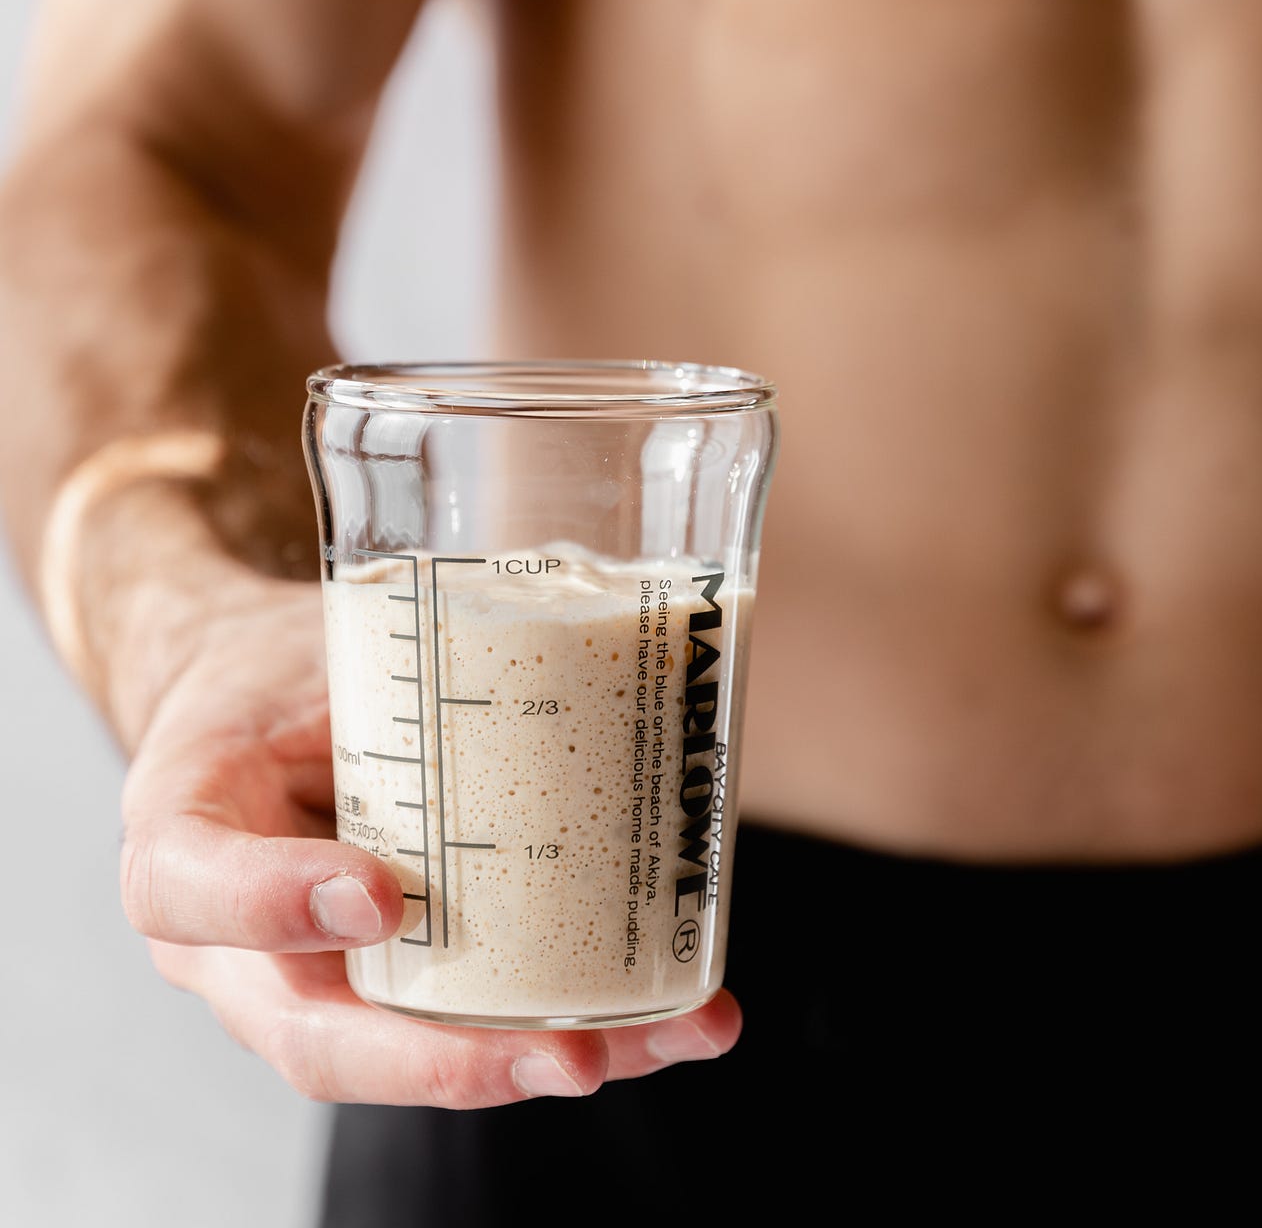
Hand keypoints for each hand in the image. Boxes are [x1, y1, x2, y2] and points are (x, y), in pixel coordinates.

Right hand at [119, 579, 739, 1102]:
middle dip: (448, 1060)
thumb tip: (549, 596)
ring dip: (543, 1059)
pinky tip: (681, 1021)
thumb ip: (377, 641)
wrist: (256, 707)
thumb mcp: (299, 639)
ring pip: (411, 1053)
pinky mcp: (396, 990)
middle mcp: (234, 943)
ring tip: (663, 1041)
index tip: (374, 896)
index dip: (273, 904)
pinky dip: (582, 1032)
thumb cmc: (277, 671)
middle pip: (316, 1036)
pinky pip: (474, 1029)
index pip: (188, 887)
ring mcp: (317, 981)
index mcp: (184, 834)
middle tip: (567, 1053)